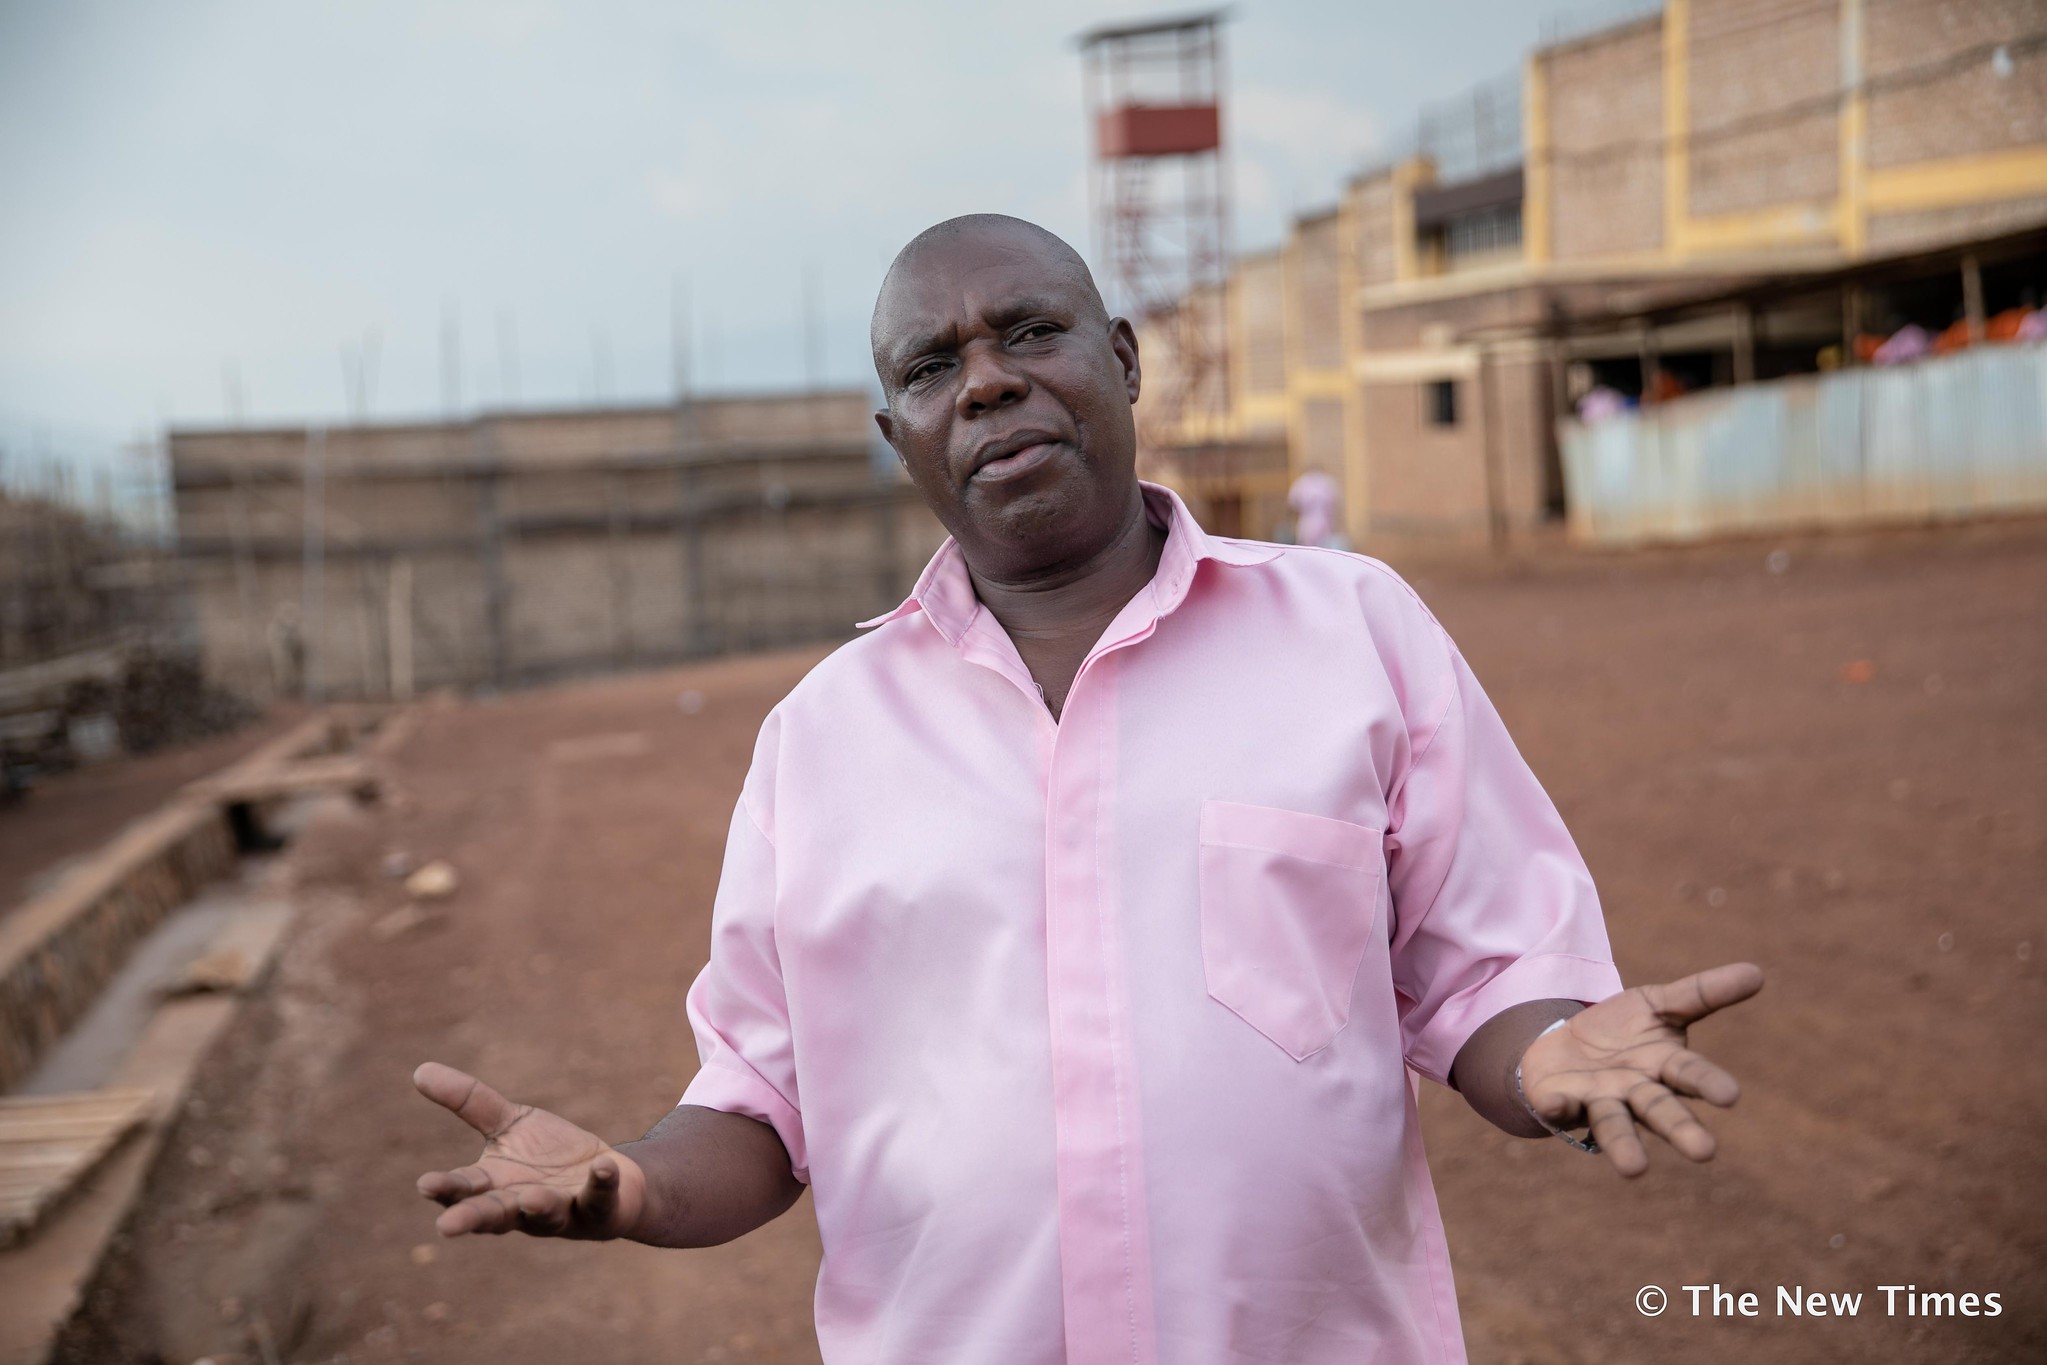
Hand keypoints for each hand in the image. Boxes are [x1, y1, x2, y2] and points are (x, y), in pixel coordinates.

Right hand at [412, 1061, 646, 1237]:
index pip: (464, 1189)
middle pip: (493, 1214)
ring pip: (545, 1214)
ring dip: (538, 1207)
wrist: (607, 1176)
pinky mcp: (600, 1208)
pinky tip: (603, 1166)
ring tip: (532, 1199)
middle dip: (472, 1218)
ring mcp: (561, 1211)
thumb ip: (468, 1102)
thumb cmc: (547, 1156)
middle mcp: (522, 1206)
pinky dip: (601, 1183)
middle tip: (447, 1226)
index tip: (426, 1184)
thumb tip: (419, 1070)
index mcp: (494, 1185)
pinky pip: (600, 1198)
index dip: (445, 1188)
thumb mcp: (508, 1123)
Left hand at [1518, 962, 1763, 1177]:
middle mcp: (1636, 1091)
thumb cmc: (1622, 1032)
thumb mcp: (1659, 1004)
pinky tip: (1554, 1106)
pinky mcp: (1560, 1101)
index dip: (1709, 1083)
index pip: (1691, 1074)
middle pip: (1660, 1111)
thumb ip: (1703, 993)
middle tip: (1704, 1152)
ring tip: (1635, 1169)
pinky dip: (1557, 1108)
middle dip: (1681, 1130)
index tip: (1731, 1096)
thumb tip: (1758, 972)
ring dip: (1623, 1146)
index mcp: (1665, 1066)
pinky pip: (1558, 1107)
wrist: (1563, 1045)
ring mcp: (1599, 1100)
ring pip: (1615, 1124)